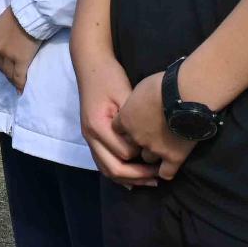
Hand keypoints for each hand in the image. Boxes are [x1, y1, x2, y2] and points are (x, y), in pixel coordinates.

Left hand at [0, 8, 40, 91]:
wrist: (30, 12)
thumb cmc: (21, 11)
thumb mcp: (5, 20)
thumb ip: (2, 30)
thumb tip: (8, 34)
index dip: (0, 61)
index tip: (7, 65)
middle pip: (0, 65)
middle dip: (6, 71)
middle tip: (13, 77)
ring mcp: (7, 56)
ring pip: (9, 73)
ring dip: (13, 79)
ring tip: (18, 84)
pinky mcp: (20, 60)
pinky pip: (19, 77)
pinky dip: (20, 85)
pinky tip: (22, 90)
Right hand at [72, 46, 157, 185]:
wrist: (91, 65)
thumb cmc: (110, 77)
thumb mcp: (125, 95)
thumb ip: (133, 121)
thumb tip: (144, 143)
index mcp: (98, 126)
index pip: (124, 153)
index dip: (142, 155)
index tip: (159, 151)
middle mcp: (90, 136)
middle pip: (113, 169)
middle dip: (137, 176)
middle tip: (158, 177)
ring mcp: (88, 138)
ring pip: (106, 170)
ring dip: (128, 179)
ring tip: (149, 181)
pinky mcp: (92, 137)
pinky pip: (103, 163)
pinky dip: (118, 174)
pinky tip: (133, 180)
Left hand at [117, 69, 197, 179]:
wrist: (185, 93)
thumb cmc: (162, 84)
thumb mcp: (140, 87)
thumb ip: (136, 102)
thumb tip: (140, 104)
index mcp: (126, 118)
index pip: (118, 130)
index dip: (126, 128)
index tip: (133, 124)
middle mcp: (136, 136)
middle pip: (131, 146)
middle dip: (138, 143)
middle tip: (149, 135)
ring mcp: (154, 149)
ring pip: (147, 159)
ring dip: (152, 154)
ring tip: (162, 146)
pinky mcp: (173, 157)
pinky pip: (166, 173)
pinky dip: (166, 172)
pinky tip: (169, 166)